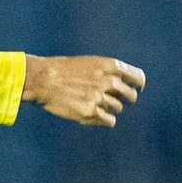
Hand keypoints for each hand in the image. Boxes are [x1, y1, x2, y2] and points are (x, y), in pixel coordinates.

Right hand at [22, 54, 145, 126]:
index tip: (135, 89)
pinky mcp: (90, 112)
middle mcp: (109, 81)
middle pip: (131, 96)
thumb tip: (125, 83)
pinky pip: (109, 120)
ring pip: (118, 108)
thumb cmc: (65, 69)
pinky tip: (92, 113)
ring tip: (92, 102)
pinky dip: (104, 119)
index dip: (138, 85)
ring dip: (109, 108)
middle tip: (111, 99)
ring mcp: (100, 97)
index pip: (138, 78)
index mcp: (111, 66)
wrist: (43, 79)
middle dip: (124, 99)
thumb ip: (109, 71)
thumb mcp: (91, 62)